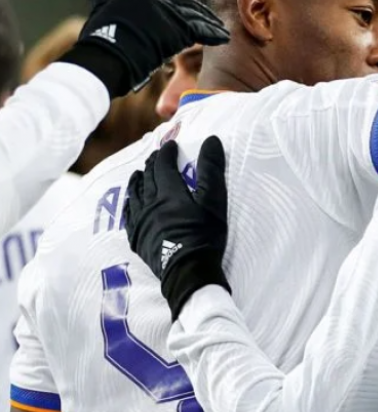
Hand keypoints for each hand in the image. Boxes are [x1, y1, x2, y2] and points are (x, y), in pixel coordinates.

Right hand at [61, 0, 229, 96]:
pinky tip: (223, 38)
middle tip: (211, 19)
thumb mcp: (98, 14)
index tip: (189, 9)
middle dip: (199, 11)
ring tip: (221, 31)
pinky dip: (213, 33)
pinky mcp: (177, 28)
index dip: (180, 2)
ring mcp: (167, 12)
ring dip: (210, 23)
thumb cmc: (99, 44)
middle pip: (184, 3)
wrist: (106, 59)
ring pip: (195, 15)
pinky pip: (201, 29)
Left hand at [124, 136, 230, 319]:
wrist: (188, 271)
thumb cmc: (205, 234)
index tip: (171, 145)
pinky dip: (130, 204)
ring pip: (134, 194)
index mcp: (168, 192)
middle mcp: (150, 203)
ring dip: (137, 181)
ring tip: (139, 175)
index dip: (167, 152)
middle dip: (152, 164)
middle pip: (147, 177)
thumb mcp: (214, 200)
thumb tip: (211, 140)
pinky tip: (132, 205)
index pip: (163, 165)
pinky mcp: (138, 238)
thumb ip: (212, 169)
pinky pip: (129, 216)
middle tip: (156, 157)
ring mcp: (141, 222)